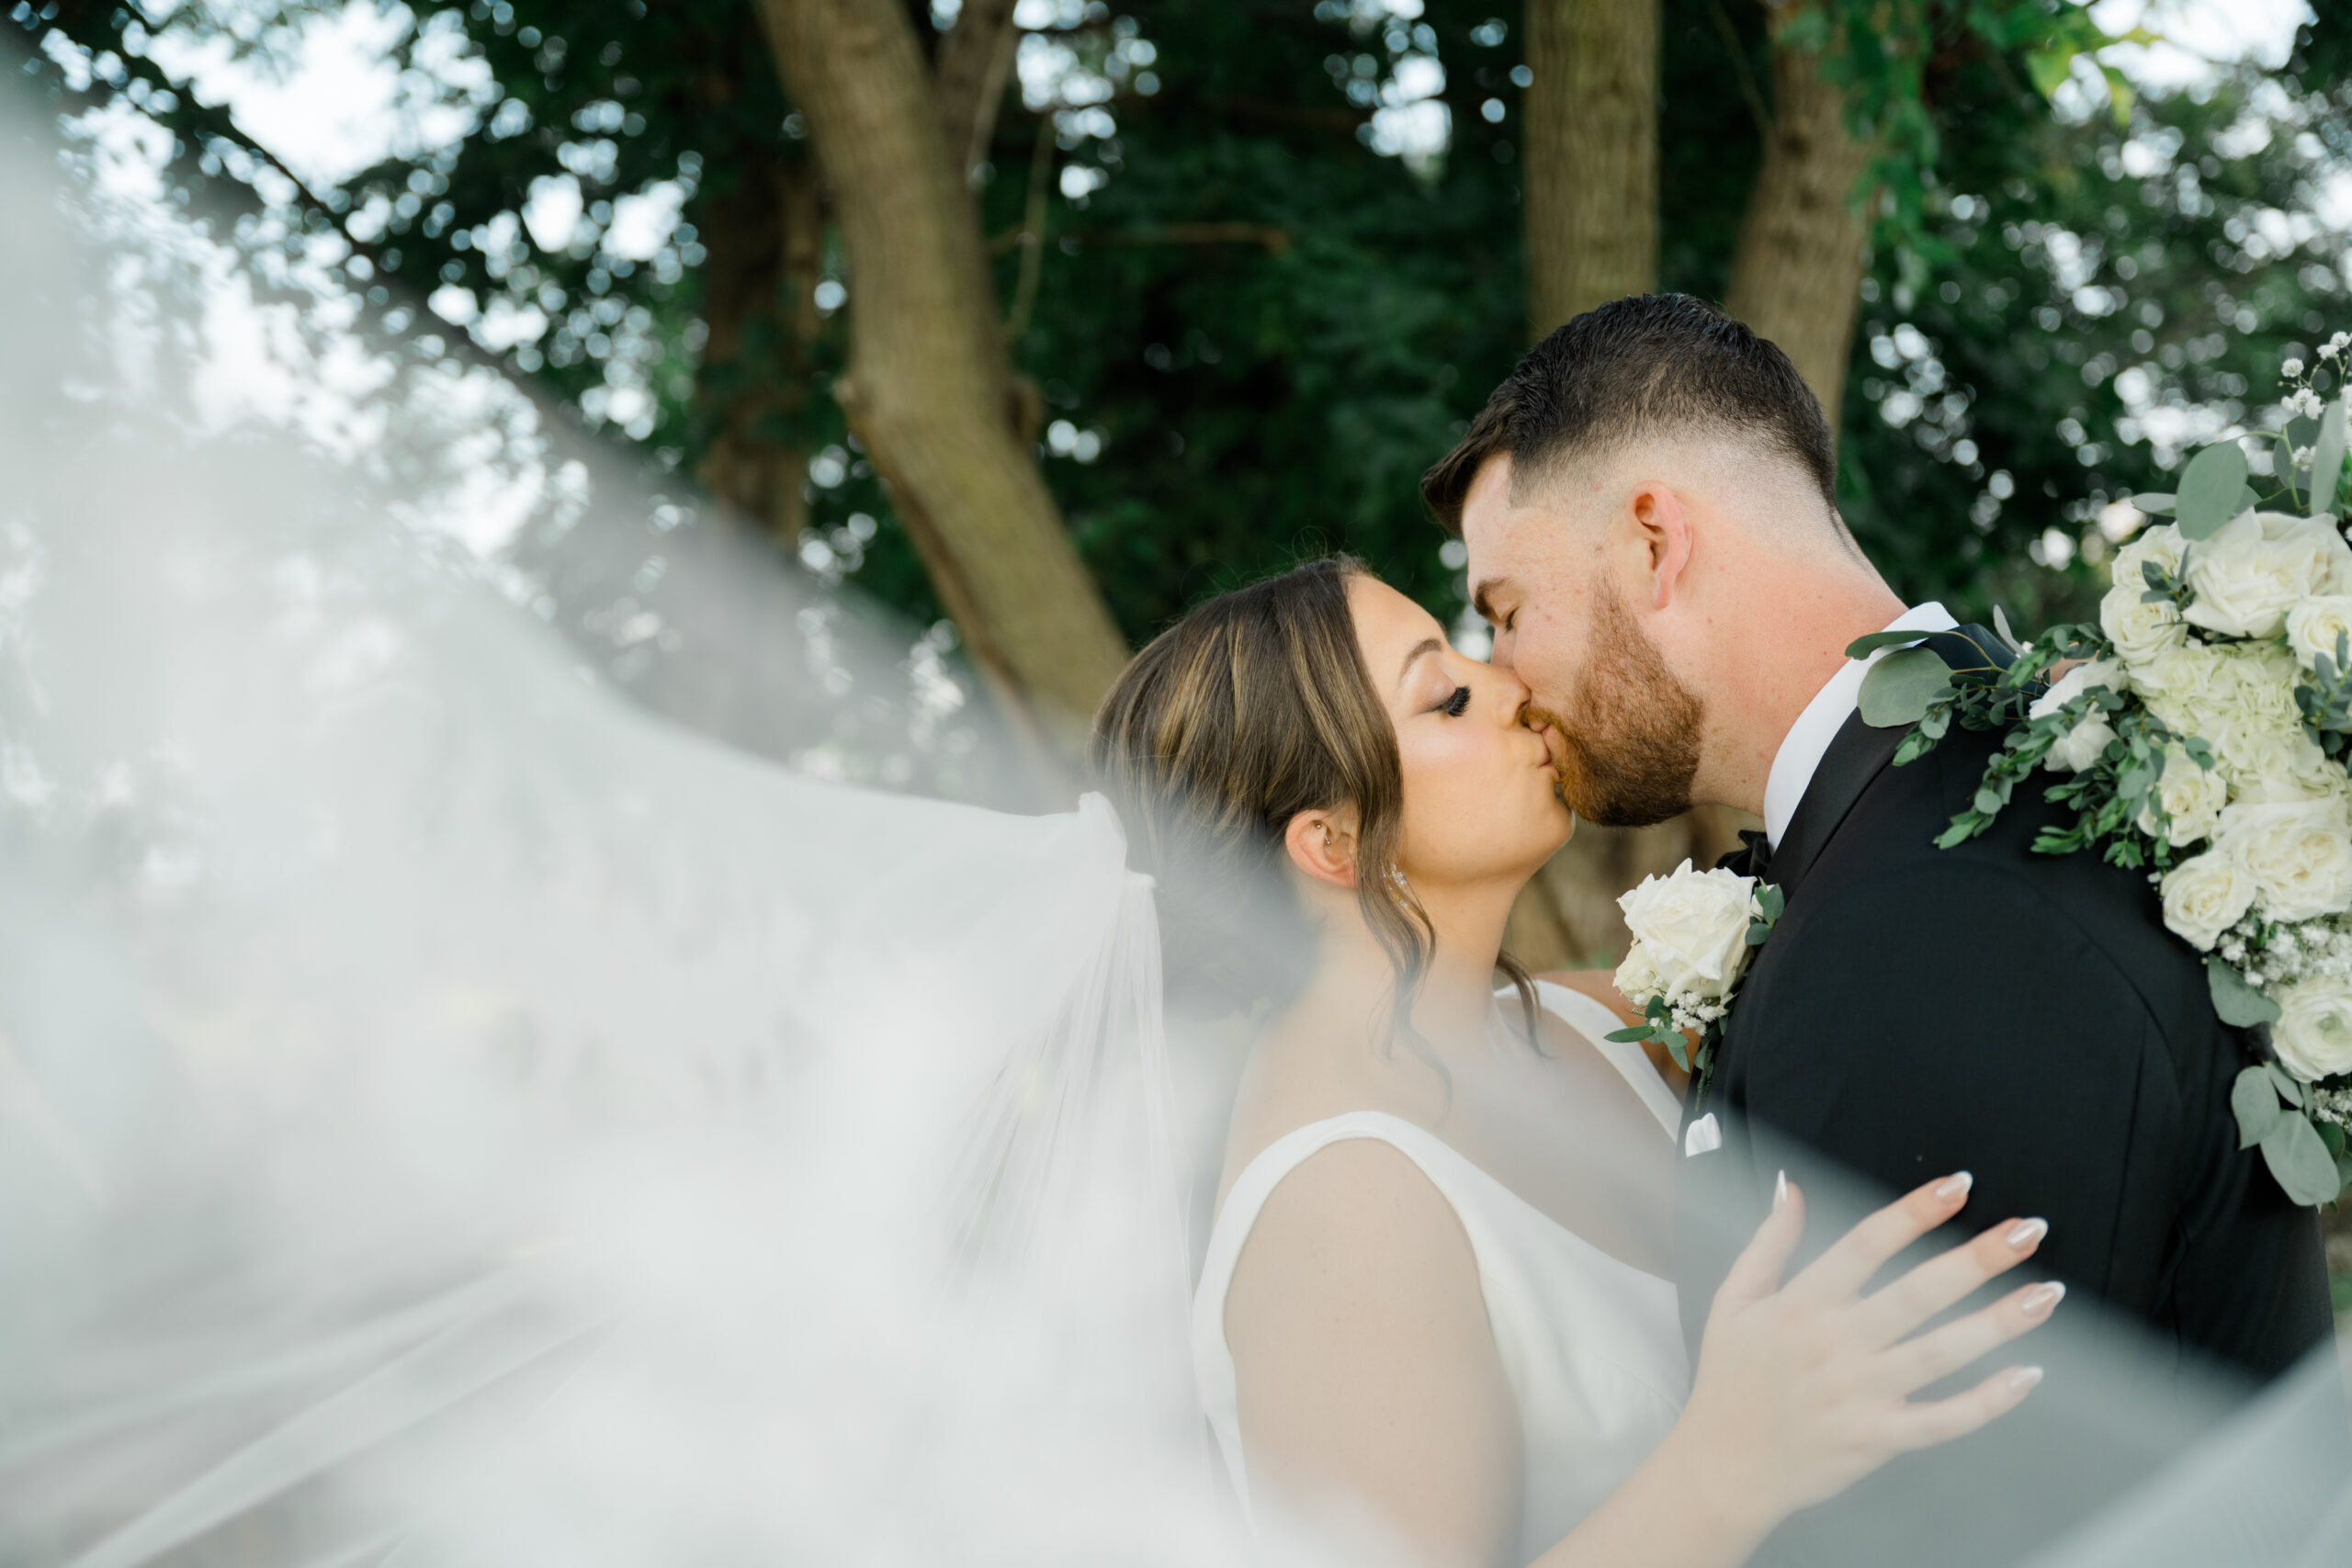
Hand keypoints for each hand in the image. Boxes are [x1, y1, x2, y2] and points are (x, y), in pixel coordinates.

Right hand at [1670, 1171, 2058, 1542]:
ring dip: (1997, 1323)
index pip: (1866, 1244)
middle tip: (2028, 1231)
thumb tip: (1793, 1189)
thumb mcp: (1733, 1300)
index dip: (1914, 1212)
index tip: (1958, 1187)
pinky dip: (1986, 1402)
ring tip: (2045, 1294)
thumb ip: (1768, 1242)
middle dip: (1977, 1259)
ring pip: (1941, 1353)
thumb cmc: (1729, 1380)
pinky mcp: (1877, 1438)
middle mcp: (1835, 1344)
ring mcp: (1860, 1394)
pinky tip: (2026, 1376)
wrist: (1722, 1465)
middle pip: (1918, 1292)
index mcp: (1801, 1304)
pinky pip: (1942, 1421)